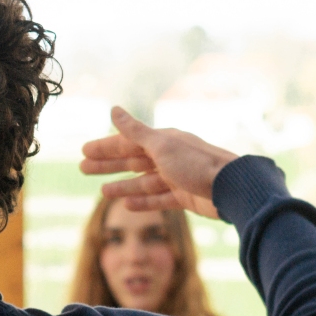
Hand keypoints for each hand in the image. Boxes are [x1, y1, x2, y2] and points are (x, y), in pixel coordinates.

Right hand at [79, 106, 239, 219]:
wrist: (232, 188)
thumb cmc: (196, 164)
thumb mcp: (161, 145)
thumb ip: (135, 131)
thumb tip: (113, 109)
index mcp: (164, 141)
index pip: (127, 143)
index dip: (105, 147)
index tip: (84, 151)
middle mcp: (170, 157)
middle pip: (132, 161)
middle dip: (108, 165)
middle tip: (83, 168)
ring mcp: (178, 177)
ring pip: (144, 182)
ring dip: (123, 185)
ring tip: (102, 191)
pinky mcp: (186, 196)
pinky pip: (159, 199)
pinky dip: (143, 202)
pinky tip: (127, 206)